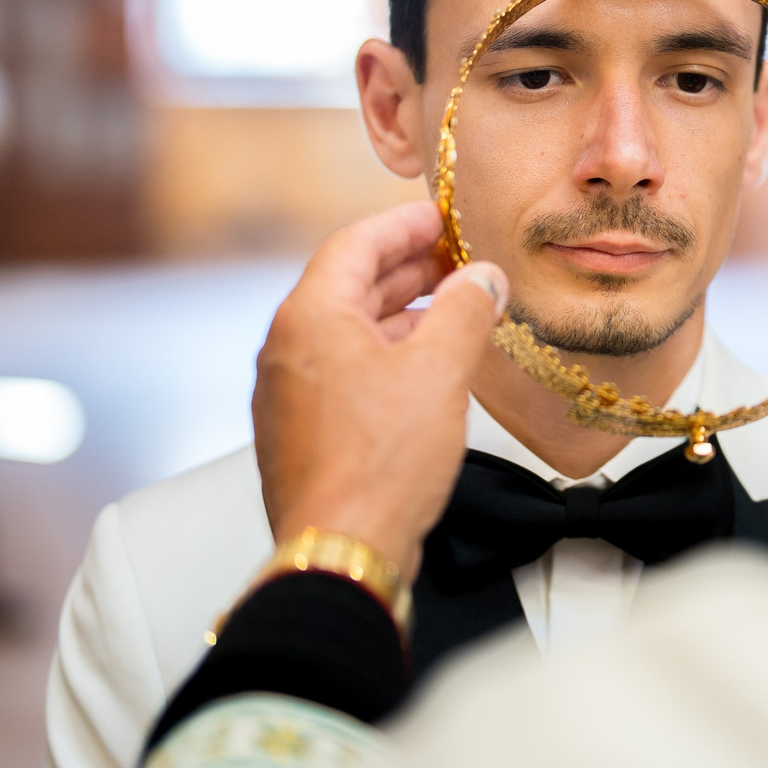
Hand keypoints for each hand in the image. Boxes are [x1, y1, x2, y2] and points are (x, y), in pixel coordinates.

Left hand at [253, 202, 507, 575]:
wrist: (341, 550)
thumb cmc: (380, 464)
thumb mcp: (440, 372)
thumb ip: (465, 311)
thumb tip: (481, 279)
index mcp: (310, 318)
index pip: (354, 244)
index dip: (402, 225)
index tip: (438, 217)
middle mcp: (286, 349)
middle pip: (347, 287)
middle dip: (406, 271)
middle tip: (455, 261)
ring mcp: (287, 394)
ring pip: (346, 334)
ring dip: (399, 317)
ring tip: (452, 316)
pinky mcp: (300, 433)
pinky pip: (342, 374)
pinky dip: (383, 358)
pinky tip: (423, 375)